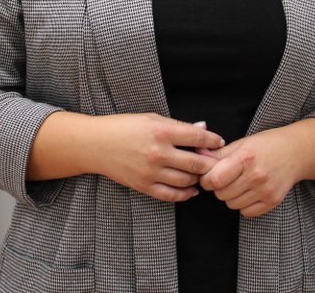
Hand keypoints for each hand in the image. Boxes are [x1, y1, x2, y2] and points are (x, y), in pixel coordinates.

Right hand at [68, 112, 223, 202]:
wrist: (96, 144)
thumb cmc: (124, 127)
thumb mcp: (152, 118)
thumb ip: (178, 125)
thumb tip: (202, 129)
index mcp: (162, 131)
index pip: (197, 138)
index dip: (212, 141)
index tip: (219, 143)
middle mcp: (158, 153)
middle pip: (196, 163)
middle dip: (211, 164)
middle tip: (217, 163)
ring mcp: (151, 172)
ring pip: (186, 181)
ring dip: (199, 178)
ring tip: (203, 174)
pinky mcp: (143, 186)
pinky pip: (170, 195)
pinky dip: (184, 194)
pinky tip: (191, 190)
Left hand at [198, 127, 302, 217]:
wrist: (296, 151)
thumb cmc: (267, 144)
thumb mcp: (243, 143)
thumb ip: (219, 154)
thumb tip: (198, 157)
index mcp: (246, 158)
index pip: (214, 180)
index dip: (206, 179)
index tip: (208, 175)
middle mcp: (256, 176)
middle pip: (221, 194)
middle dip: (219, 187)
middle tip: (227, 177)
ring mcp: (265, 191)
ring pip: (232, 204)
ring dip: (230, 196)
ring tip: (240, 182)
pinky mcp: (272, 202)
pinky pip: (246, 212)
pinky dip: (243, 204)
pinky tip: (249, 191)